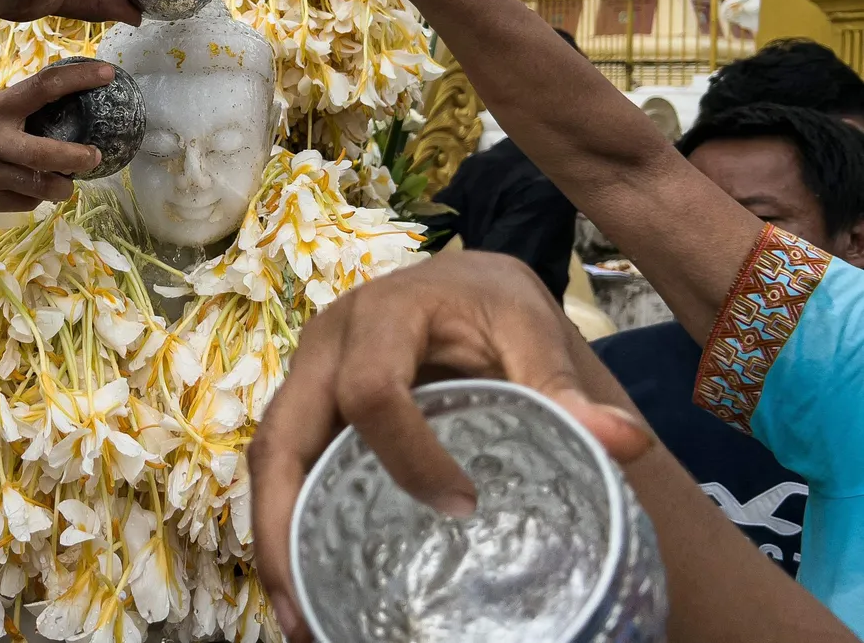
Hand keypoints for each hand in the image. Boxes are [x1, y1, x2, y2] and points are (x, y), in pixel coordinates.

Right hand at [0, 60, 116, 211]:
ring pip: (45, 188)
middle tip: (93, 155)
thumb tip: (41, 110)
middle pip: (53, 154)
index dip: (81, 78)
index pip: (46, 87)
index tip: (108, 74)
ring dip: (61, 187)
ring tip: (64, 182)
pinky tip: (28, 191)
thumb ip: (5, 111)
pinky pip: (25, 204)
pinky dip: (33, 198)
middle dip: (80, 158)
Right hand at [247, 251, 651, 641]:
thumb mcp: (529, 327)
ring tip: (301, 618)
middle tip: (306, 608)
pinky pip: (286, 471)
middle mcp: (324, 348)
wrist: (462, 284)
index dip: (407, 453)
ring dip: (275, 540)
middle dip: (282, 523)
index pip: (371, 391)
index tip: (463, 508)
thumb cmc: (490, 303)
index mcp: (381, 316)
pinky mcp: (309, 414)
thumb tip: (624, 442)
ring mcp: (307, 382)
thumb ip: (564, 385)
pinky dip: (290, 528)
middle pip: (278, 437)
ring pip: (268, 461)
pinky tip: (309, 587)